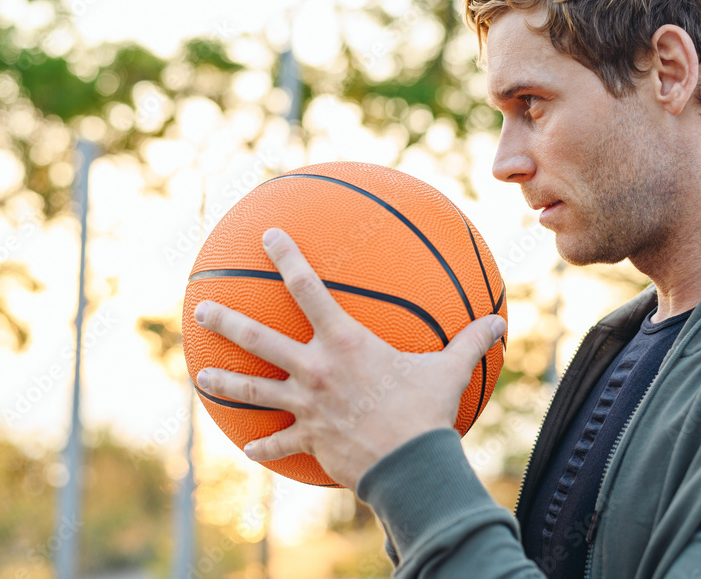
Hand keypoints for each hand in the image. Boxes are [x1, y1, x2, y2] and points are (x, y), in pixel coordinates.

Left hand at [192, 227, 506, 489]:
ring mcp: (304, 406)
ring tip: (200, 377)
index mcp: (344, 342)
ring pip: (251, 391)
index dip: (287, 256)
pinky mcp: (306, 439)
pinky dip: (264, 446)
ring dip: (224, 383)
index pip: (307, 287)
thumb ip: (470, 341)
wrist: (408, 465)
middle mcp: (313, 369)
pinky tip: (250, 449)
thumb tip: (500, 321)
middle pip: (257, 338)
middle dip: (225, 321)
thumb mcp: (449, 369)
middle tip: (201, 309)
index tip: (267, 235)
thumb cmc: (426, 411)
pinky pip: (278, 443)